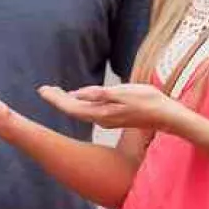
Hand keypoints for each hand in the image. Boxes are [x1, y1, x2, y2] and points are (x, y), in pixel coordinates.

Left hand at [39, 83, 185, 132]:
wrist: (166, 115)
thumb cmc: (147, 101)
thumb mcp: (123, 93)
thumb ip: (99, 94)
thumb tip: (76, 95)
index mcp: (100, 113)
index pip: (71, 107)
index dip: (55, 99)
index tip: (42, 90)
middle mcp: (101, 119)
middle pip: (73, 110)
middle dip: (58, 99)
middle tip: (44, 89)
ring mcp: (107, 119)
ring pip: (80, 110)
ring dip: (67, 101)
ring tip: (55, 91)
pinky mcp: (113, 117)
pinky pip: (89, 110)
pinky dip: (79, 103)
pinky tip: (77, 98)